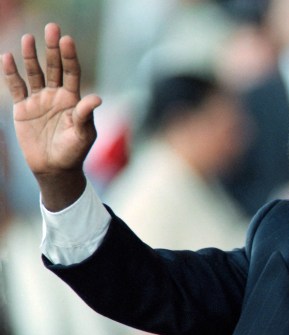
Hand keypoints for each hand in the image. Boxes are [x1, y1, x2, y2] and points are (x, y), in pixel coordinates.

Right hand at [2, 23, 101, 210]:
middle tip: (52, 27)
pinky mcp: (23, 108)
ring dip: (32, 57)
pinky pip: (16, 87)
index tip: (67, 40)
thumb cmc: (74, 152)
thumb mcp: (83, 135)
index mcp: (74, 99)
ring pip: (35, 73)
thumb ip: (86, 115)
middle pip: (55, 67)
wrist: (54, 168)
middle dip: (53, 49)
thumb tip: (97, 98)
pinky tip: (7, 57)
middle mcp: (57, 96)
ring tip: (28, 38)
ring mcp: (39, 100)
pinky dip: (11, 73)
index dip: (70, 56)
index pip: (72, 73)